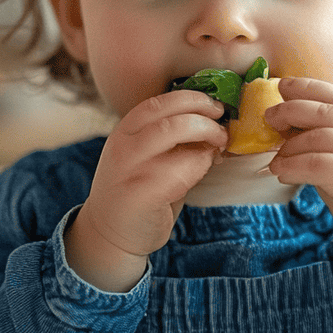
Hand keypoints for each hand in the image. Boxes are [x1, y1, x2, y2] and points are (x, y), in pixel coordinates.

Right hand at [67, 91, 226, 291]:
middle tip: (222, 129)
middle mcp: (123, 146)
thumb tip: (215, 124)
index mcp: (126, 132)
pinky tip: (204, 171)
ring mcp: (128, 170)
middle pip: (167, 116)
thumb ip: (175, 140)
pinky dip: (198, 167)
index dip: (192, 99)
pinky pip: (176, 173)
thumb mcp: (149, 158)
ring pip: (171, 135)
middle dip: (203, 118)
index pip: (159, 102)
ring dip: (204, 141)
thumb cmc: (138, 191)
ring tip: (217, 149)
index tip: (216, 106)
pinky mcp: (139, 196)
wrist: (110, 234)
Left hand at [265, 77, 332, 247]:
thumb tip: (284, 114)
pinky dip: (290, 166)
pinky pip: (313, 164)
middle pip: (323, 111)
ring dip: (288, 147)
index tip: (283, 86)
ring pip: (316, 138)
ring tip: (276, 159)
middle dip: (291, 111)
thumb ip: (326, 129)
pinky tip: (280, 172)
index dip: (307, 88)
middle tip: (270, 118)